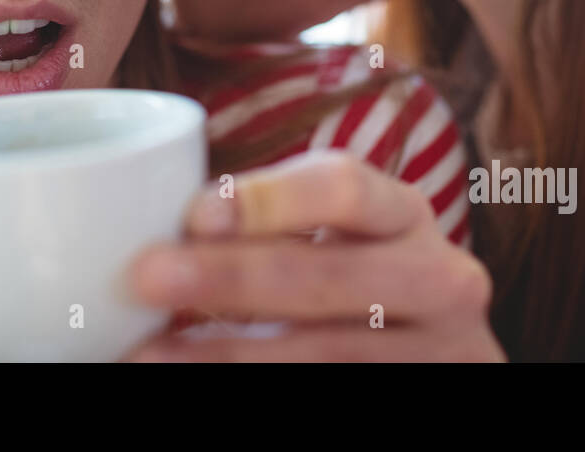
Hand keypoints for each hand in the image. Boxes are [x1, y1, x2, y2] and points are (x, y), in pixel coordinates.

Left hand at [122, 150, 505, 360]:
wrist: (439, 360)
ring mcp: (437, 354)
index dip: (268, 199)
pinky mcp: (422, 396)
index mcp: (403, 215)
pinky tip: (195, 382)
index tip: (194, 214)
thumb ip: (270, 223)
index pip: (344, 188)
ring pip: (322, 353)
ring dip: (223, 354)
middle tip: (145, 278)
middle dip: (230, 276)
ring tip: (146, 353)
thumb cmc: (362, 280)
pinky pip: (327, 390)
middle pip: (328, 275)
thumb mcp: (344, 236)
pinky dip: (253, 387)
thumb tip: (151, 228)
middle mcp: (438, 280)